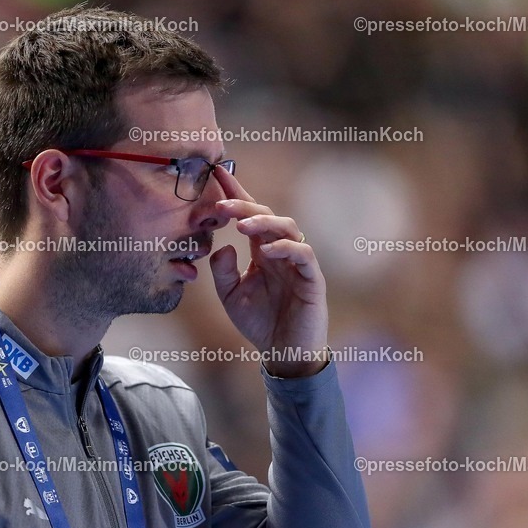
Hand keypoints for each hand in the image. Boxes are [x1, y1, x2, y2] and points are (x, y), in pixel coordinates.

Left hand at [208, 166, 328, 377]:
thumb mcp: (230, 296)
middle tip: (221, 204)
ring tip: (241, 224)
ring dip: (264, 221)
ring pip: (287, 227)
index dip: (235, 193)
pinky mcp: (312, 278)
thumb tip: (223, 245)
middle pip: (266, 214)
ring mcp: (297, 262)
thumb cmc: (260, 322)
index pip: (249, 215)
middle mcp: (280, 250)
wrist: (284, 353)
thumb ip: (221, 271)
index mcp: (261, 251)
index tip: (216, 174)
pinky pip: (302, 253)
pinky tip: (265, 250)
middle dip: (243, 204)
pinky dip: (285, 247)